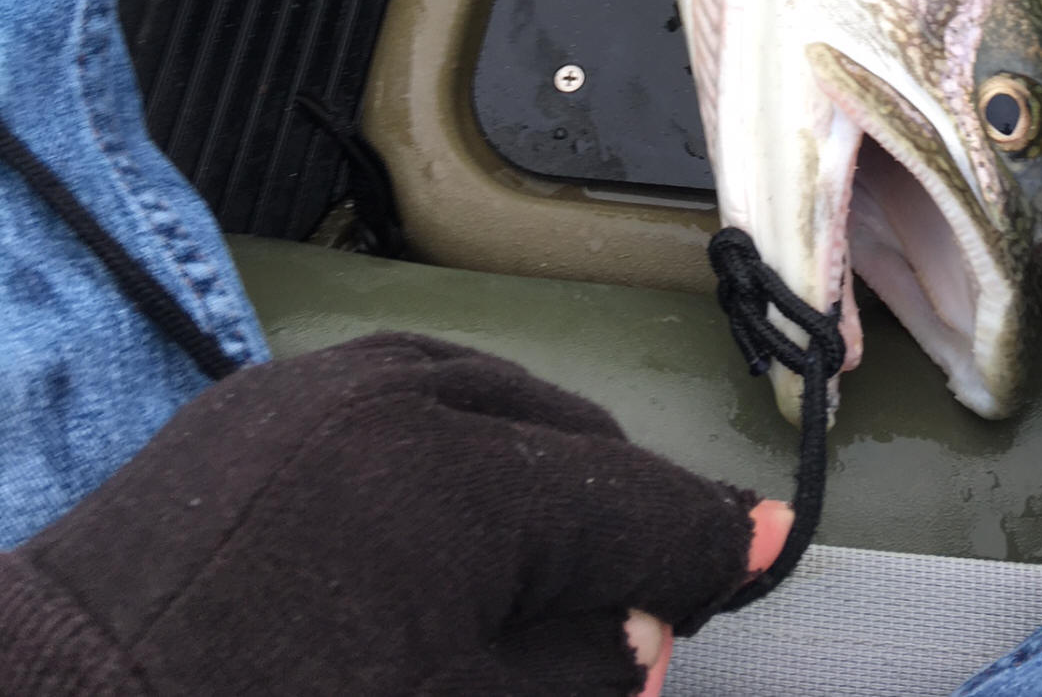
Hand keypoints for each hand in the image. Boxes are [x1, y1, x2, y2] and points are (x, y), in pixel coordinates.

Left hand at [3, 334, 791, 696]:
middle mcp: (402, 397)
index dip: (708, 538)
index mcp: (460, 481)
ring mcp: (326, 384)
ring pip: (492, 403)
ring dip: (532, 476)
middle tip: (619, 610)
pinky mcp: (267, 396)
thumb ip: (575, 673)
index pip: (632, 503)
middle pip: (570, 441)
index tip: (763, 545)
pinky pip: (402, 398)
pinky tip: (433, 520)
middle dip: (610, 522)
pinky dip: (448, 448)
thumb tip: (641, 628)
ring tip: (521, 569)